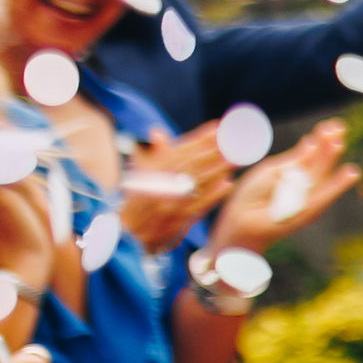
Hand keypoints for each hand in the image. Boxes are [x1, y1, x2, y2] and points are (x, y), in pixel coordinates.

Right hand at [118, 124, 238, 253]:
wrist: (125, 235)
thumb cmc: (134, 203)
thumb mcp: (138, 176)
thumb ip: (152, 155)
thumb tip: (158, 133)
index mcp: (150, 172)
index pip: (179, 151)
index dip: (199, 138)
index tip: (216, 127)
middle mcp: (160, 185)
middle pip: (193, 163)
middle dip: (215, 149)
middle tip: (235, 140)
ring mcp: (170, 202)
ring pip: (199, 181)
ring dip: (219, 168)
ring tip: (237, 158)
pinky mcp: (177, 220)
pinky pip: (198, 204)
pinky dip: (214, 194)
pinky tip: (228, 185)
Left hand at [209, 119, 362, 255]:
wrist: (242, 219)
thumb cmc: (253, 196)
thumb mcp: (272, 171)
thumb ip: (295, 160)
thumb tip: (312, 141)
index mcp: (297, 169)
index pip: (314, 151)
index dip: (323, 138)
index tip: (333, 124)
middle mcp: (307, 182)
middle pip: (321, 160)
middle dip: (329, 145)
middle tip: (338, 129)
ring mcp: (309, 196)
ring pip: (322, 174)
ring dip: (331, 159)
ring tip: (339, 143)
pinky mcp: (309, 211)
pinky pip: (325, 196)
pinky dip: (338, 185)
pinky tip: (351, 173)